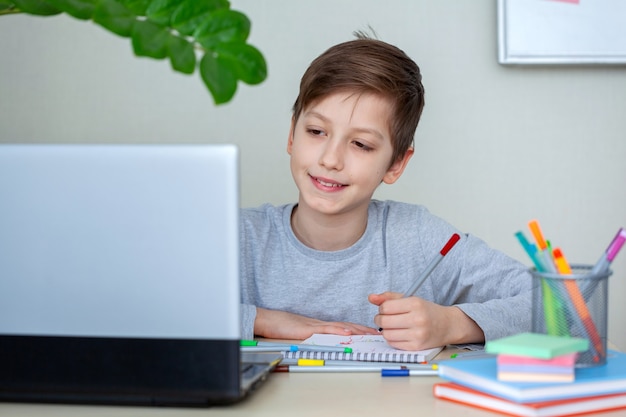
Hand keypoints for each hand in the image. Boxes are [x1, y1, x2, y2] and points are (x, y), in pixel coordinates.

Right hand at [254, 307, 378, 339]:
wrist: (270, 320)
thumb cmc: (283, 326)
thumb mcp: (303, 332)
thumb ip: (315, 335)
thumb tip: (327, 341)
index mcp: (321, 326)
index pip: (344, 327)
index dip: (359, 329)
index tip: (371, 333)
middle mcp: (321, 324)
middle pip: (346, 325)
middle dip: (363, 329)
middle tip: (378, 333)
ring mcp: (316, 325)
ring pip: (340, 326)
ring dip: (355, 329)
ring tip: (369, 333)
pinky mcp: (308, 329)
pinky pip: (326, 329)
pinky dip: (338, 330)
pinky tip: (347, 331)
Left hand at [369, 292, 483, 350]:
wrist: (447, 325)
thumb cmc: (426, 311)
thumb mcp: (410, 298)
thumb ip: (389, 297)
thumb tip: (371, 297)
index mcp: (415, 304)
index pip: (385, 307)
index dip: (382, 308)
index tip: (386, 309)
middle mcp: (417, 319)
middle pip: (384, 322)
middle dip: (380, 319)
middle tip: (385, 318)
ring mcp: (417, 335)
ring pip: (387, 334)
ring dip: (385, 330)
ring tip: (392, 326)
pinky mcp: (416, 347)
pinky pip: (393, 344)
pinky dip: (392, 339)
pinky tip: (398, 334)